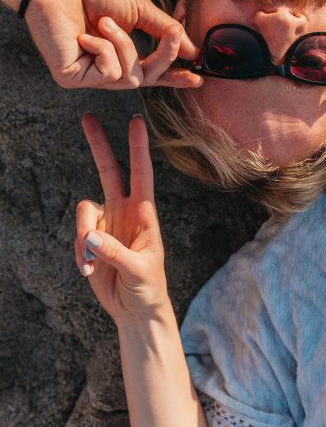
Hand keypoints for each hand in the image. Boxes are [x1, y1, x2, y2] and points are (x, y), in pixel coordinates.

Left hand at [24, 0, 201, 89]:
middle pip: (147, 78)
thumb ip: (164, 30)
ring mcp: (88, 76)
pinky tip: (84, 36)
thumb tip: (192, 50)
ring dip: (124, 44)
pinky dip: (104, 49)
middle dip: (164, 55)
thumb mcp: (139, 10)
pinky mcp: (73, 78)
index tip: (197, 78)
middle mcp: (104, 69)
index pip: (151, 72)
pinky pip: (109, 72)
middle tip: (173, 34)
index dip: (173, 77)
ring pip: (130, 77)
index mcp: (120, 54)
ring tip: (105, 22)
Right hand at [75, 114, 169, 321]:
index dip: (137, 147)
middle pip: (108, 170)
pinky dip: (78, 253)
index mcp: (145, 213)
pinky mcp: (90, 239)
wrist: (135, 309)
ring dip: (83, 235)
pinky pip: (77, 235)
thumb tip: (90, 237)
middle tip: (87, 117)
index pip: (141, 173)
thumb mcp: (139, 271)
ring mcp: (106, 223)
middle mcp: (124, 211)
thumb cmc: (148, 287)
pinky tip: (88, 271)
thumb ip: (116, 253)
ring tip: (90, 263)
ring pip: (84, 210)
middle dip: (98, 144)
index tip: (135, 121)